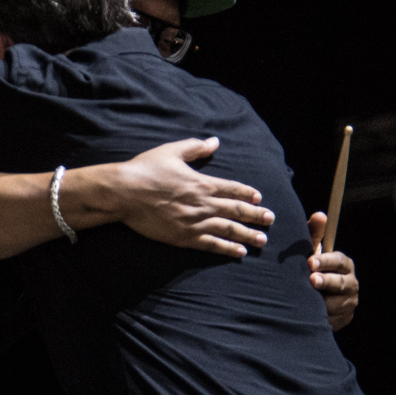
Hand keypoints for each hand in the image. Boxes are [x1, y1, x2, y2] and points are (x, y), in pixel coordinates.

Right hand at [112, 138, 273, 257]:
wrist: (125, 193)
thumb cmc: (145, 170)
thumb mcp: (171, 152)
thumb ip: (195, 147)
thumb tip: (215, 141)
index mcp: (202, 182)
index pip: (232, 188)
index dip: (248, 194)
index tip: (259, 199)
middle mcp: (203, 203)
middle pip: (236, 210)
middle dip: (256, 215)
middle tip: (271, 220)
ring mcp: (195, 221)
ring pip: (228, 229)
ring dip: (247, 235)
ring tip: (261, 240)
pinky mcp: (184, 236)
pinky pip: (211, 244)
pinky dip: (227, 248)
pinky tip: (239, 252)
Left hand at [307, 212, 358, 330]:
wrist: (312, 296)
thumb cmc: (311, 269)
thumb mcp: (310, 252)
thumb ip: (314, 235)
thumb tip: (320, 215)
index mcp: (344, 265)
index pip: (339, 261)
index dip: (326, 261)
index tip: (310, 262)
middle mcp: (351, 283)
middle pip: (341, 283)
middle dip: (326, 282)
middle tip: (311, 281)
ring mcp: (349, 302)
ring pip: (338, 304)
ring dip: (322, 303)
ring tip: (307, 301)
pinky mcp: (345, 318)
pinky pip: (334, 320)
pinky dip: (322, 318)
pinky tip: (310, 315)